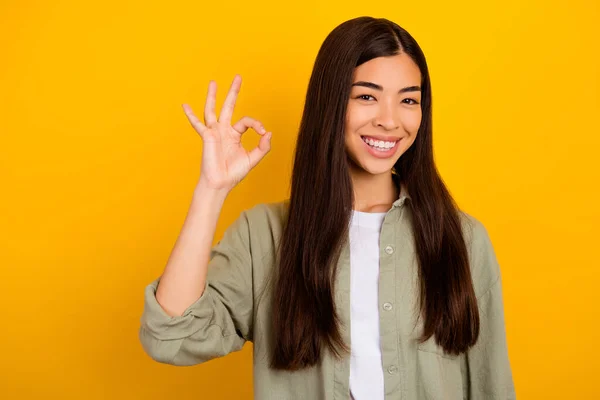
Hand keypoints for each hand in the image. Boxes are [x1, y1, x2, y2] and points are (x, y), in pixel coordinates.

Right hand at [182, 75, 271, 191]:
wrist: (220, 184)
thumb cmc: (233, 173)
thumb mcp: (252, 159)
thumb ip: (262, 147)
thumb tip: (269, 133)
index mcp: (234, 134)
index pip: (246, 121)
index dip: (257, 124)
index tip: (263, 132)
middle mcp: (224, 130)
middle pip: (229, 106)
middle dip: (233, 92)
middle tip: (238, 77)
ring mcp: (214, 132)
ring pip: (212, 110)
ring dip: (213, 96)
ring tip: (213, 82)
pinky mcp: (207, 137)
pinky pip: (198, 124)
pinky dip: (190, 115)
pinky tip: (185, 105)